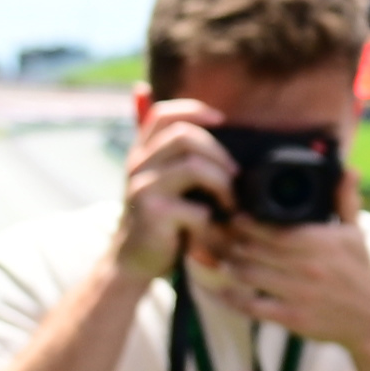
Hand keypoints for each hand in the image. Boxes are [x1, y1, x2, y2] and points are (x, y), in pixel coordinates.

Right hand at [116, 103, 240, 283]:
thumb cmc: (161, 220)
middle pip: (184, 136)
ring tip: (230, 202)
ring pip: (192, 166)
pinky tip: (211, 228)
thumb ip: (177, 156)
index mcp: (143, 153)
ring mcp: (142, 188)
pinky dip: (211, 219)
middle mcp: (138, 164)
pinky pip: (195, 207)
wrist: (134, 260)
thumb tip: (193, 113)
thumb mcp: (165, 183)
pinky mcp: (152, 214)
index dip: (194, 110)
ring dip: (222, 184)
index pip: (163, 115)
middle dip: (219, 153)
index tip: (222, 120)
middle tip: (235, 176)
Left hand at [207, 209, 369, 353]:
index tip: (231, 216)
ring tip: (217, 257)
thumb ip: (344, 200)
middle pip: (252, 248)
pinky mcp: (291, 317)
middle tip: (213, 235)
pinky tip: (216, 289)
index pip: (270, 227)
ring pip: (247, 274)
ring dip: (227, 264)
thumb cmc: (360, 273)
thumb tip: (350, 169)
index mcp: (320, 242)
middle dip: (229, 241)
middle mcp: (307, 266)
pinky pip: (250, 305)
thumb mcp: (355, 234)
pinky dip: (228, 297)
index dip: (244, 221)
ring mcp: (298, 293)